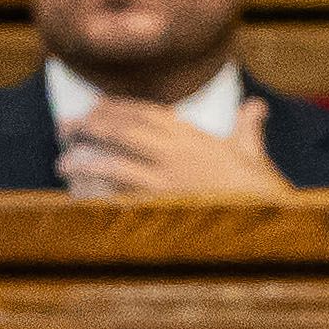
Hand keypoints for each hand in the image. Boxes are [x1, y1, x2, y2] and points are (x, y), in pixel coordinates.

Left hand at [58, 94, 288, 198]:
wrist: (266, 223)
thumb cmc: (258, 191)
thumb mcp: (252, 153)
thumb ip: (247, 128)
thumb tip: (255, 106)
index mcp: (195, 139)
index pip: (149, 113)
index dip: (118, 106)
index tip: (94, 104)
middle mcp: (177, 156)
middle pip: (125, 132)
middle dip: (92, 126)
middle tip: (65, 126)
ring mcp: (166, 185)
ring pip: (115, 165)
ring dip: (85, 162)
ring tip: (63, 163)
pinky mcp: (157, 213)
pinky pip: (116, 201)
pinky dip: (94, 196)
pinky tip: (75, 196)